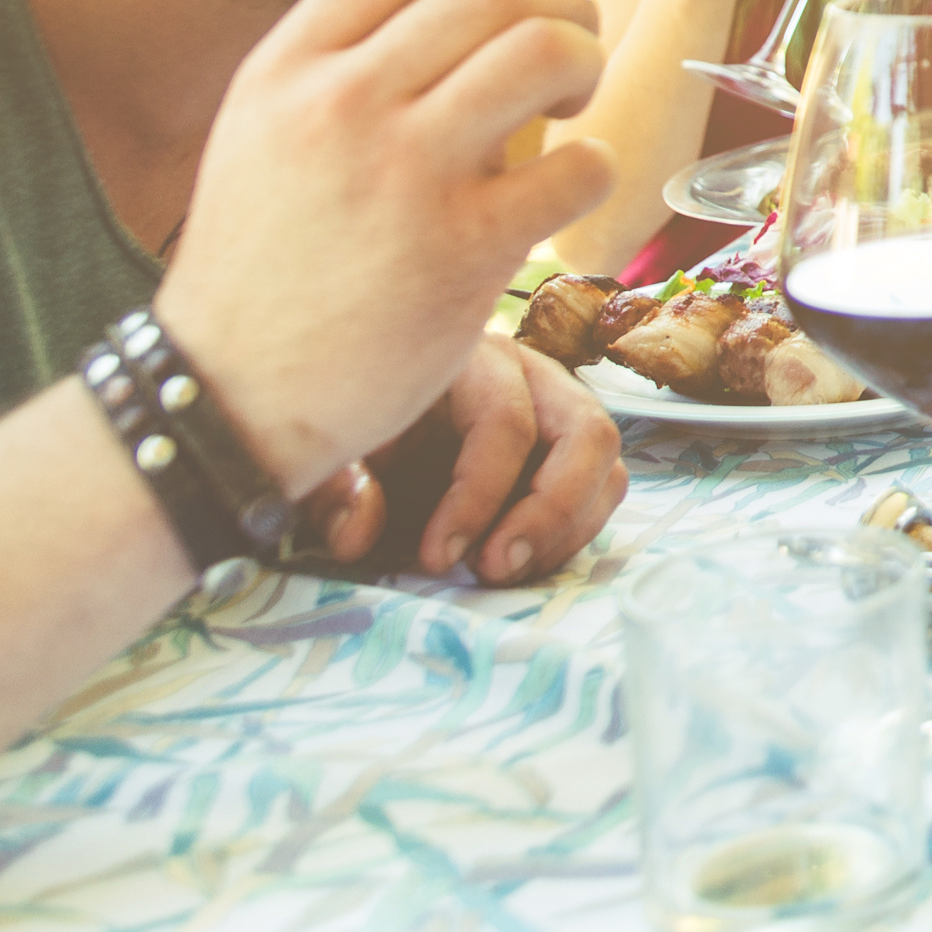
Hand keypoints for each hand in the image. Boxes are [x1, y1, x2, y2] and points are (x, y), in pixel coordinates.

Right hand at [160, 0, 618, 495]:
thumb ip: (343, 63)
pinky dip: (593, 168)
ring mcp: (403, 175)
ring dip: (586, 63)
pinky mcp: (461, 252)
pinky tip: (566, 186)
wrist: (226, 392)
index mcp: (288, 68)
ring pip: (545, 52)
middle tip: (574, 37)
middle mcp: (342, 105)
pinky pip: (576, 168)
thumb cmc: (262, 261)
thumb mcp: (263, 132)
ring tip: (574, 101)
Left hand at [300, 339, 625, 581]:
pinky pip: (603, 486)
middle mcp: (531, 374)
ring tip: (506, 572)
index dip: (477, 498)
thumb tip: (357, 534)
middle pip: (585, 433)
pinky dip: (574, 530)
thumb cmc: (352, 430)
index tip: (436, 558)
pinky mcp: (570, 447)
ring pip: (605, 463)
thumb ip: (333, 488)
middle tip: (496, 570)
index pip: (505, 422)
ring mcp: (560, 408)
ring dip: (566, 528)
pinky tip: (521, 561)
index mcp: (470, 359)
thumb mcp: (326, 452)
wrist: (363, 421)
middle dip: (549, 512)